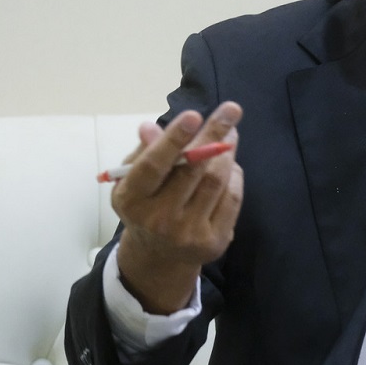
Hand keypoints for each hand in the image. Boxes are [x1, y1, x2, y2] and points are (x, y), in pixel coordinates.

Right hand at [112, 101, 243, 313]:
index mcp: (132, 200)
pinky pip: (232, 198)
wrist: (159, 254)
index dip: (173, 139)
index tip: (193, 115)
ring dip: (227, 151)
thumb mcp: (134, 179)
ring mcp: (188, 234)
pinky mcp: (214, 242)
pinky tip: (229, 164)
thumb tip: (150, 127)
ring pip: (216, 181)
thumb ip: (144, 152)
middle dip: (214, 135)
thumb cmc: (146, 203)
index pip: (153, 166)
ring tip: (230, 133)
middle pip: (192, 170)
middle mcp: (158, 220)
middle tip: (231, 110)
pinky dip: (234, 175)